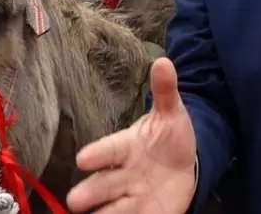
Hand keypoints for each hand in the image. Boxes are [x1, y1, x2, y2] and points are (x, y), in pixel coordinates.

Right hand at [67, 58, 195, 212]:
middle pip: (102, 184)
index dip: (97, 155)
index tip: (83, 159)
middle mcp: (122, 175)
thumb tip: (163, 62)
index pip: (108, 150)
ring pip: (113, 209)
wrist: (185, 162)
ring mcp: (132, 197)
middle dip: (89, 192)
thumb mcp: (170, 113)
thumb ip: (165, 91)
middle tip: (75, 201)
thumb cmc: (168, 135)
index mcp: (125, 147)